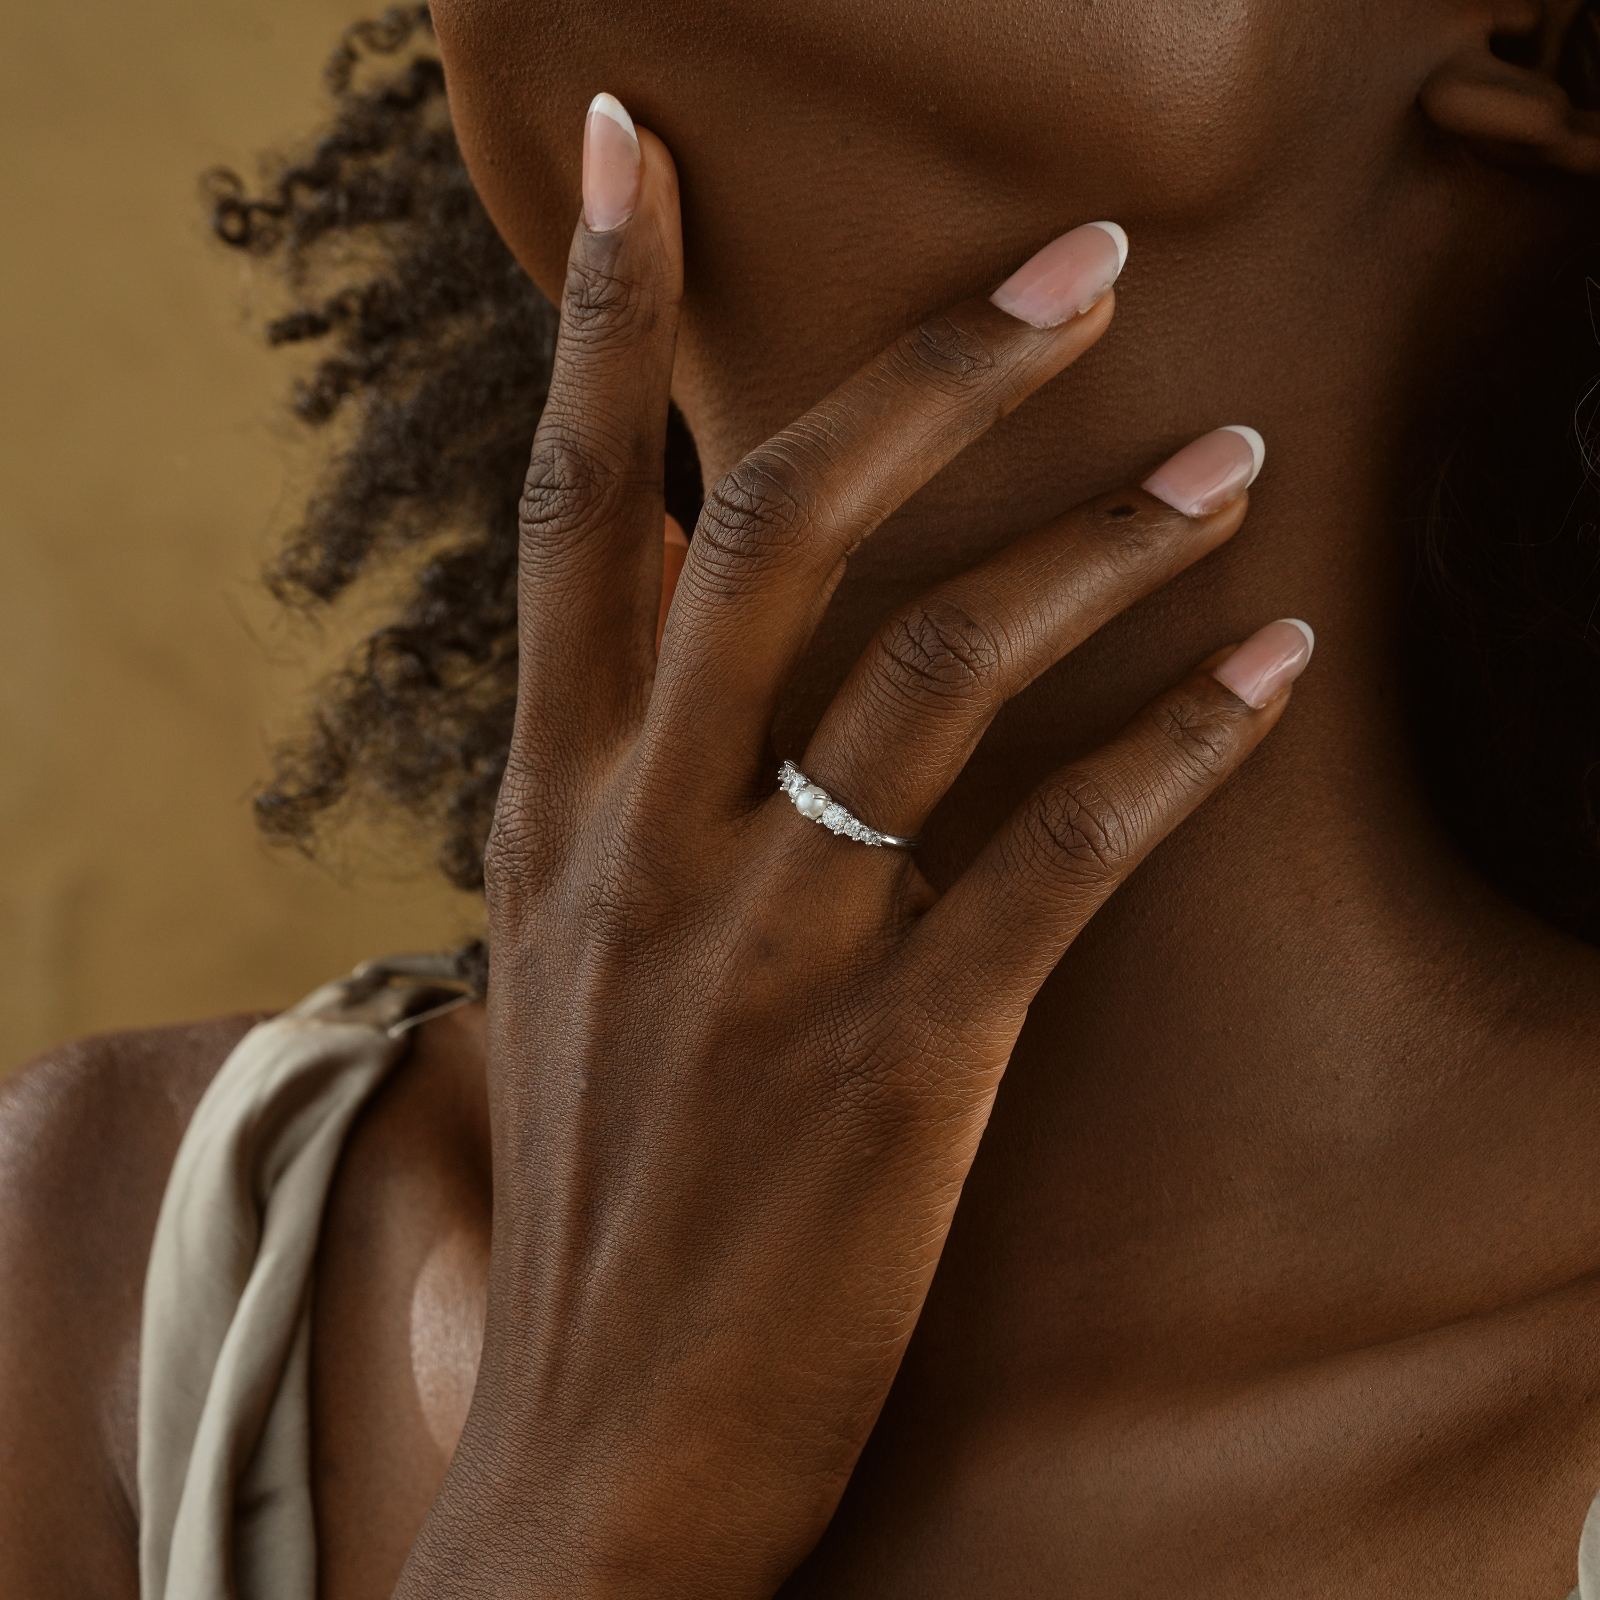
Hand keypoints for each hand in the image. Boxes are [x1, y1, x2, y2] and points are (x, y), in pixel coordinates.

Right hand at [398, 94, 1310, 1598]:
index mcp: (551, 809)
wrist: (594, 1459)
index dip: (605, 318)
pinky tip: (1268, 663)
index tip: (639, 157)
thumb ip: (616, 809)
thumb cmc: (598, 1200)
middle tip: (1079, 264)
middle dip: (928, 371)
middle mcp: (647, 842)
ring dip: (1102, 541)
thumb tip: (680, 693)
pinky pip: (1060, 857)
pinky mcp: (896, 1063)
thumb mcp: (564, 965)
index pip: (572, 511)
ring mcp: (767, 949)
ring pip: (941, 670)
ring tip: (1228, 454)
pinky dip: (1177, 747)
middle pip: (775, 530)